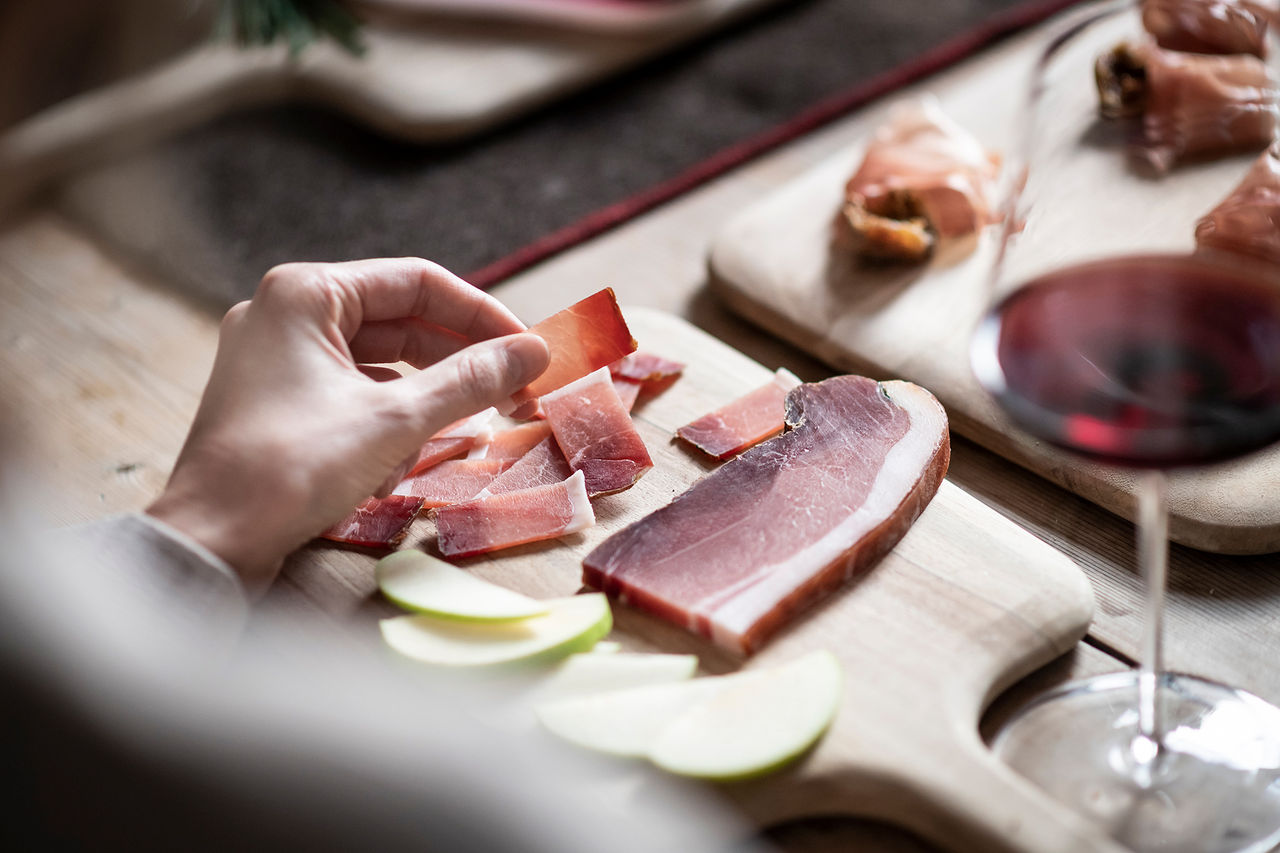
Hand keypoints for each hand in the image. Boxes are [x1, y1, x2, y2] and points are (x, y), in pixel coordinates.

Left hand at [147, 259, 548, 595]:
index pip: (418, 282)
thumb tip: (534, 352)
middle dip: (457, 365)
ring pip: (380, 366)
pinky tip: (393, 470)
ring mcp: (277, 359)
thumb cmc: (294, 467)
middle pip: (400, 322)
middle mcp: (285, 314)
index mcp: (305, 293)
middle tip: (515, 395)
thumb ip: (470, 380)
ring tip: (453, 440)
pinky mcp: (278, 403)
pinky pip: (352, 396)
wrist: (211, 541)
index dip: (482, 315)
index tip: (529, 350)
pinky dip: (383, 427)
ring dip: (421, 405)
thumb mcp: (397, 420)